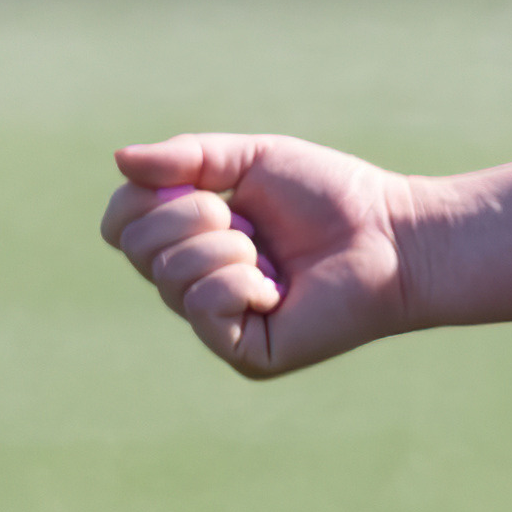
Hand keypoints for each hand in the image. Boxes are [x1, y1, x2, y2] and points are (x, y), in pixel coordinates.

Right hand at [102, 131, 424, 379]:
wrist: (392, 236)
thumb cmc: (332, 197)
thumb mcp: (252, 159)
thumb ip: (188, 158)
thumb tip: (119, 159)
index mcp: (191, 240)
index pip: (122, 226)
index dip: (137, 202)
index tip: (194, 184)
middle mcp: (196, 284)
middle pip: (139, 250)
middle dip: (190, 218)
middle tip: (248, 220)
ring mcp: (218, 324)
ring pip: (171, 277)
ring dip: (224, 248)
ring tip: (270, 253)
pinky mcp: (244, 353)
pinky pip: (203, 308)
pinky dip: (239, 283)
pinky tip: (278, 287)